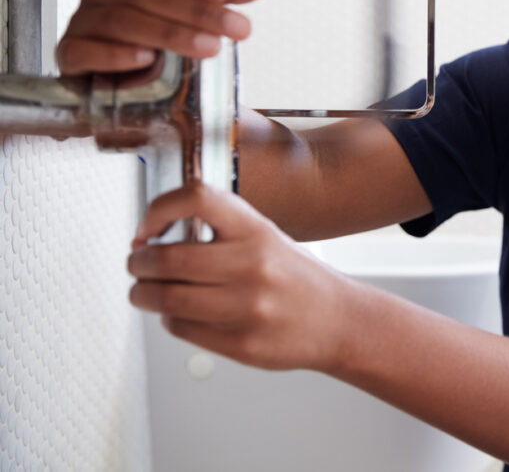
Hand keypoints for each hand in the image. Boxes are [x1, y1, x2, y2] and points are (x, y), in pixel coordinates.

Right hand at [57, 0, 263, 75]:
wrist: (126, 86)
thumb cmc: (155, 41)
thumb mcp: (190, 17)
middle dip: (195, 10)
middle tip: (234, 28)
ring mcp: (83, 23)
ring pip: (121, 20)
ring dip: (170, 34)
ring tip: (209, 48)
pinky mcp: (71, 56)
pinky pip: (85, 50)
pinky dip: (117, 54)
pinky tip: (146, 59)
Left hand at [127, 184, 352, 371]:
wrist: (339, 320)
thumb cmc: (297, 278)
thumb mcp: (266, 237)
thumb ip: (220, 232)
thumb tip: (153, 239)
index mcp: (257, 230)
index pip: (197, 198)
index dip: (159, 209)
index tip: (147, 228)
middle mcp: (253, 264)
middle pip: (166, 258)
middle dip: (139, 263)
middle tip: (137, 264)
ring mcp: (247, 306)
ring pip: (165, 298)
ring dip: (143, 294)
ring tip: (145, 292)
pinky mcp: (241, 342)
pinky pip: (181, 328)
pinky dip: (168, 319)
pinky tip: (179, 314)